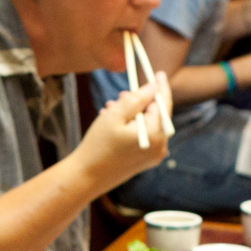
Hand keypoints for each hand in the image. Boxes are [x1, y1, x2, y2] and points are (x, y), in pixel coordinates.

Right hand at [73, 80, 169, 194]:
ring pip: (148, 125)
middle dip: (141, 101)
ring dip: (133, 113)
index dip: (161, 87)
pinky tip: (114, 122)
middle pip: (157, 115)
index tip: (159, 73)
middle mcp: (160, 147)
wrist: (87, 177)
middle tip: (122, 93)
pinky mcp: (145, 161)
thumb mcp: (115, 115)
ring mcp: (153, 156)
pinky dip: (133, 126)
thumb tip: (153, 87)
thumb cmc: (98, 145)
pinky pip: (144, 136)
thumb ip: (137, 99)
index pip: (163, 105)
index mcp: (155, 135)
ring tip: (111, 108)